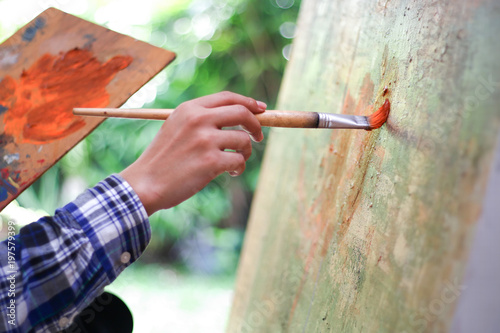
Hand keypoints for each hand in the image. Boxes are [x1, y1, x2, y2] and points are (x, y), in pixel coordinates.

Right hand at [120, 91, 265, 214]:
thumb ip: (201, 119)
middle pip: (242, 113)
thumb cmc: (163, 159)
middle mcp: (198, 120)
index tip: (261, 109)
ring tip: (235, 162)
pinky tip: (229, 173)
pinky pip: (239, 160)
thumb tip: (238, 115)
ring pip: (243, 140)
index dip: (248, 102)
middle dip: (256, 125)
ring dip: (245, 153)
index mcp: (189, 109)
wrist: (145, 184)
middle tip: (258, 137)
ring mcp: (206, 140)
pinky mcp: (212, 161)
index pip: (227, 97)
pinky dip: (238, 168)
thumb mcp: (176, 127)